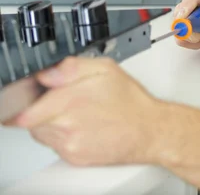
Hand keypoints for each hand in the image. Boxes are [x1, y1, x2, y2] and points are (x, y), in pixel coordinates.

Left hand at [5, 56, 161, 166]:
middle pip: (31, 120)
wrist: (150, 131)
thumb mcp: (106, 69)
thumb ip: (72, 66)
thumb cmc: (131, 101)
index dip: (27, 100)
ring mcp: (69, 144)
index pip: (25, 108)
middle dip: (42, 109)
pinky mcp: (75, 158)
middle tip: (66, 101)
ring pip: (42, 133)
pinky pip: (56, 145)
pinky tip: (84, 126)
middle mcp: (66, 126)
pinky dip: (64, 136)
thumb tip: (47, 73)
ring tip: (78, 113)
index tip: (34, 95)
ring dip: (52, 122)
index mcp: (70, 101)